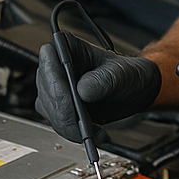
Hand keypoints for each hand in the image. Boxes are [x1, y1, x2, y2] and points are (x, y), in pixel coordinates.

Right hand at [35, 32, 161, 142]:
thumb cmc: (126, 73)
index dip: (55, 81)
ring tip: (93, 131)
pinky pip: (57, 123)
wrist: (132, 90)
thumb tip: (82, 91)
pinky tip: (93, 133)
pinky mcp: (57, 108)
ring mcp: (53, 88)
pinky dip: (73, 132)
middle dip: (63, 111)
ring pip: (50, 111)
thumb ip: (103, 79)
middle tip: (84, 124)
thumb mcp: (121, 73)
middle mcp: (55, 66)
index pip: (49, 59)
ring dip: (69, 126)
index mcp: (67, 46)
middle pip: (46, 90)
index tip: (70, 101)